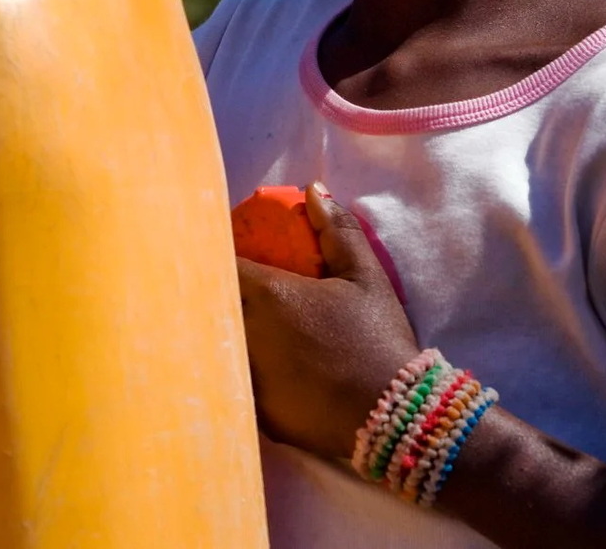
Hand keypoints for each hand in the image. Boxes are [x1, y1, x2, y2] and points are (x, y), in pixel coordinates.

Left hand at [237, 183, 419, 459]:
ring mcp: (245, 373)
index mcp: (267, 293)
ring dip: (221, 332)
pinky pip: (233, 382)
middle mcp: (245, 331)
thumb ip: (337, 231)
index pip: (220, 263)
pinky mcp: (253, 409)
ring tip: (235, 328)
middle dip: (214, 293)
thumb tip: (314, 190)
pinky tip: (255, 369)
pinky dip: (238, 372)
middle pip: (211, 303)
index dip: (216, 255)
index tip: (225, 253)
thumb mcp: (366, 278)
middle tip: (228, 290)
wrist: (394, 415)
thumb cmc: (377, 338)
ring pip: (216, 344)